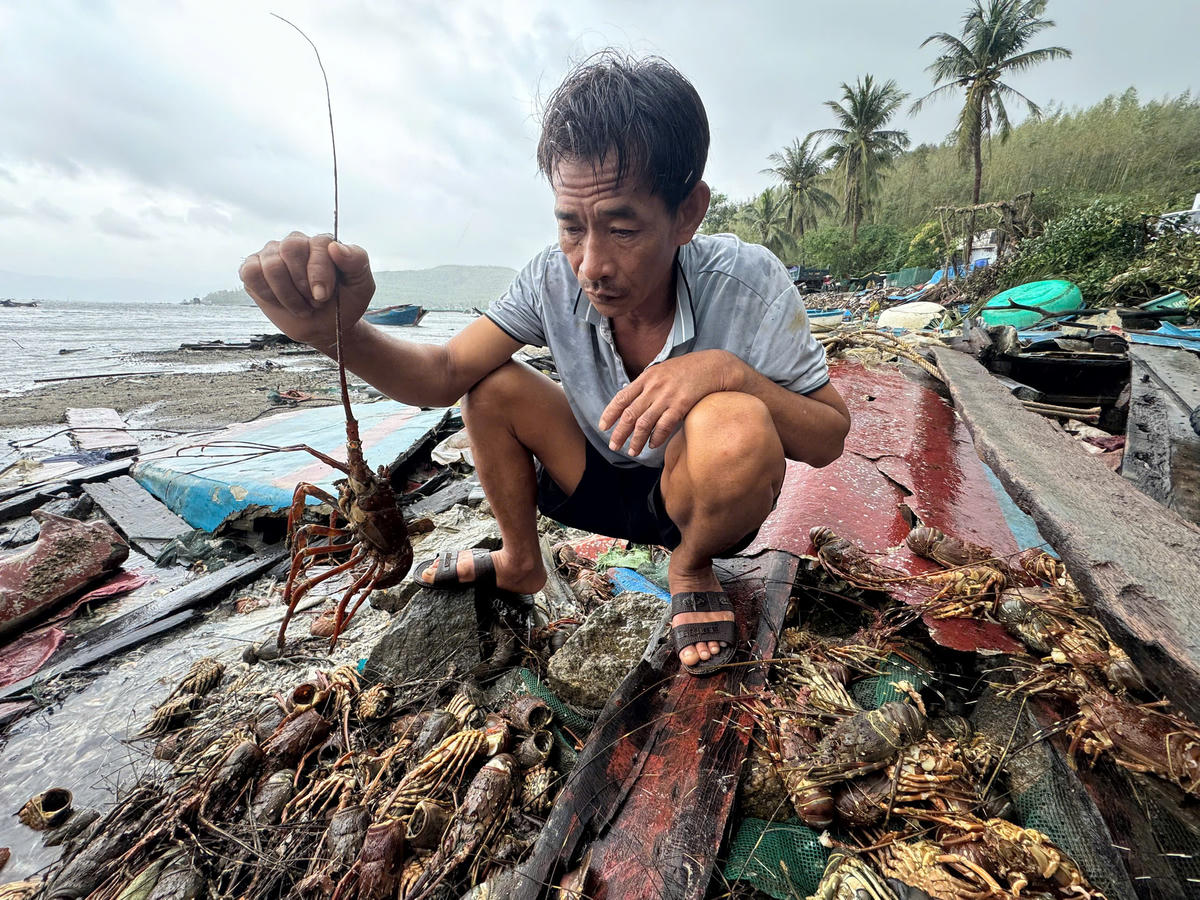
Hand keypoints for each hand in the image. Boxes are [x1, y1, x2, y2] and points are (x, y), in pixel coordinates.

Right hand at [238, 232, 375, 347]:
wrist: (325, 327)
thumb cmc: (344, 303)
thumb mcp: (362, 285)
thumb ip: (356, 261)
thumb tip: (335, 247)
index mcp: (322, 243)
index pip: (317, 244)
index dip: (318, 272)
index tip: (322, 296)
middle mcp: (296, 243)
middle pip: (290, 249)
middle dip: (302, 284)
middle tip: (313, 302)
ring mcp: (272, 254)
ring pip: (271, 266)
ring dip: (287, 295)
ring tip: (300, 306)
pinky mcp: (253, 269)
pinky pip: (251, 273)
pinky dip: (267, 293)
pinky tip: (280, 301)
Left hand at [599, 350, 745, 455]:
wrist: (713, 366)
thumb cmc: (687, 370)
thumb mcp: (662, 371)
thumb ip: (647, 385)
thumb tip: (632, 402)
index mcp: (646, 378)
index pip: (622, 398)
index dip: (610, 413)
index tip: (603, 427)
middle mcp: (654, 387)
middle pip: (630, 414)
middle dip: (619, 432)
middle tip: (613, 446)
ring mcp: (667, 396)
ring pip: (645, 423)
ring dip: (636, 440)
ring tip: (632, 452)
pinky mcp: (682, 404)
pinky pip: (664, 425)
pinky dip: (657, 437)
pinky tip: (652, 445)